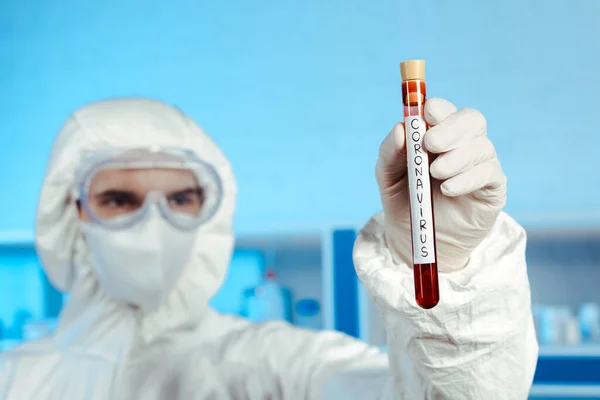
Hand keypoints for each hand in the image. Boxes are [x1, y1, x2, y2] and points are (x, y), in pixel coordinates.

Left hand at [376, 98, 506, 270]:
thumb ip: (389, 153)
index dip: (438, 108)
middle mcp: (463, 144)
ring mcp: (480, 165)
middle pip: (471, 119)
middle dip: (450, 128)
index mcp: (437, 135)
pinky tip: (448, 189)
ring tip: (435, 174)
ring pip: (482, 146)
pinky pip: (489, 173)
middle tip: (429, 144)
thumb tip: (400, 129)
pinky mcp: (492, 188)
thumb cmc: (406, 202)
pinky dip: (467, 178)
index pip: (445, 110)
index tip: (426, 114)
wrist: (418, 240)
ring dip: (456, 157)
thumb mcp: (388, 178)